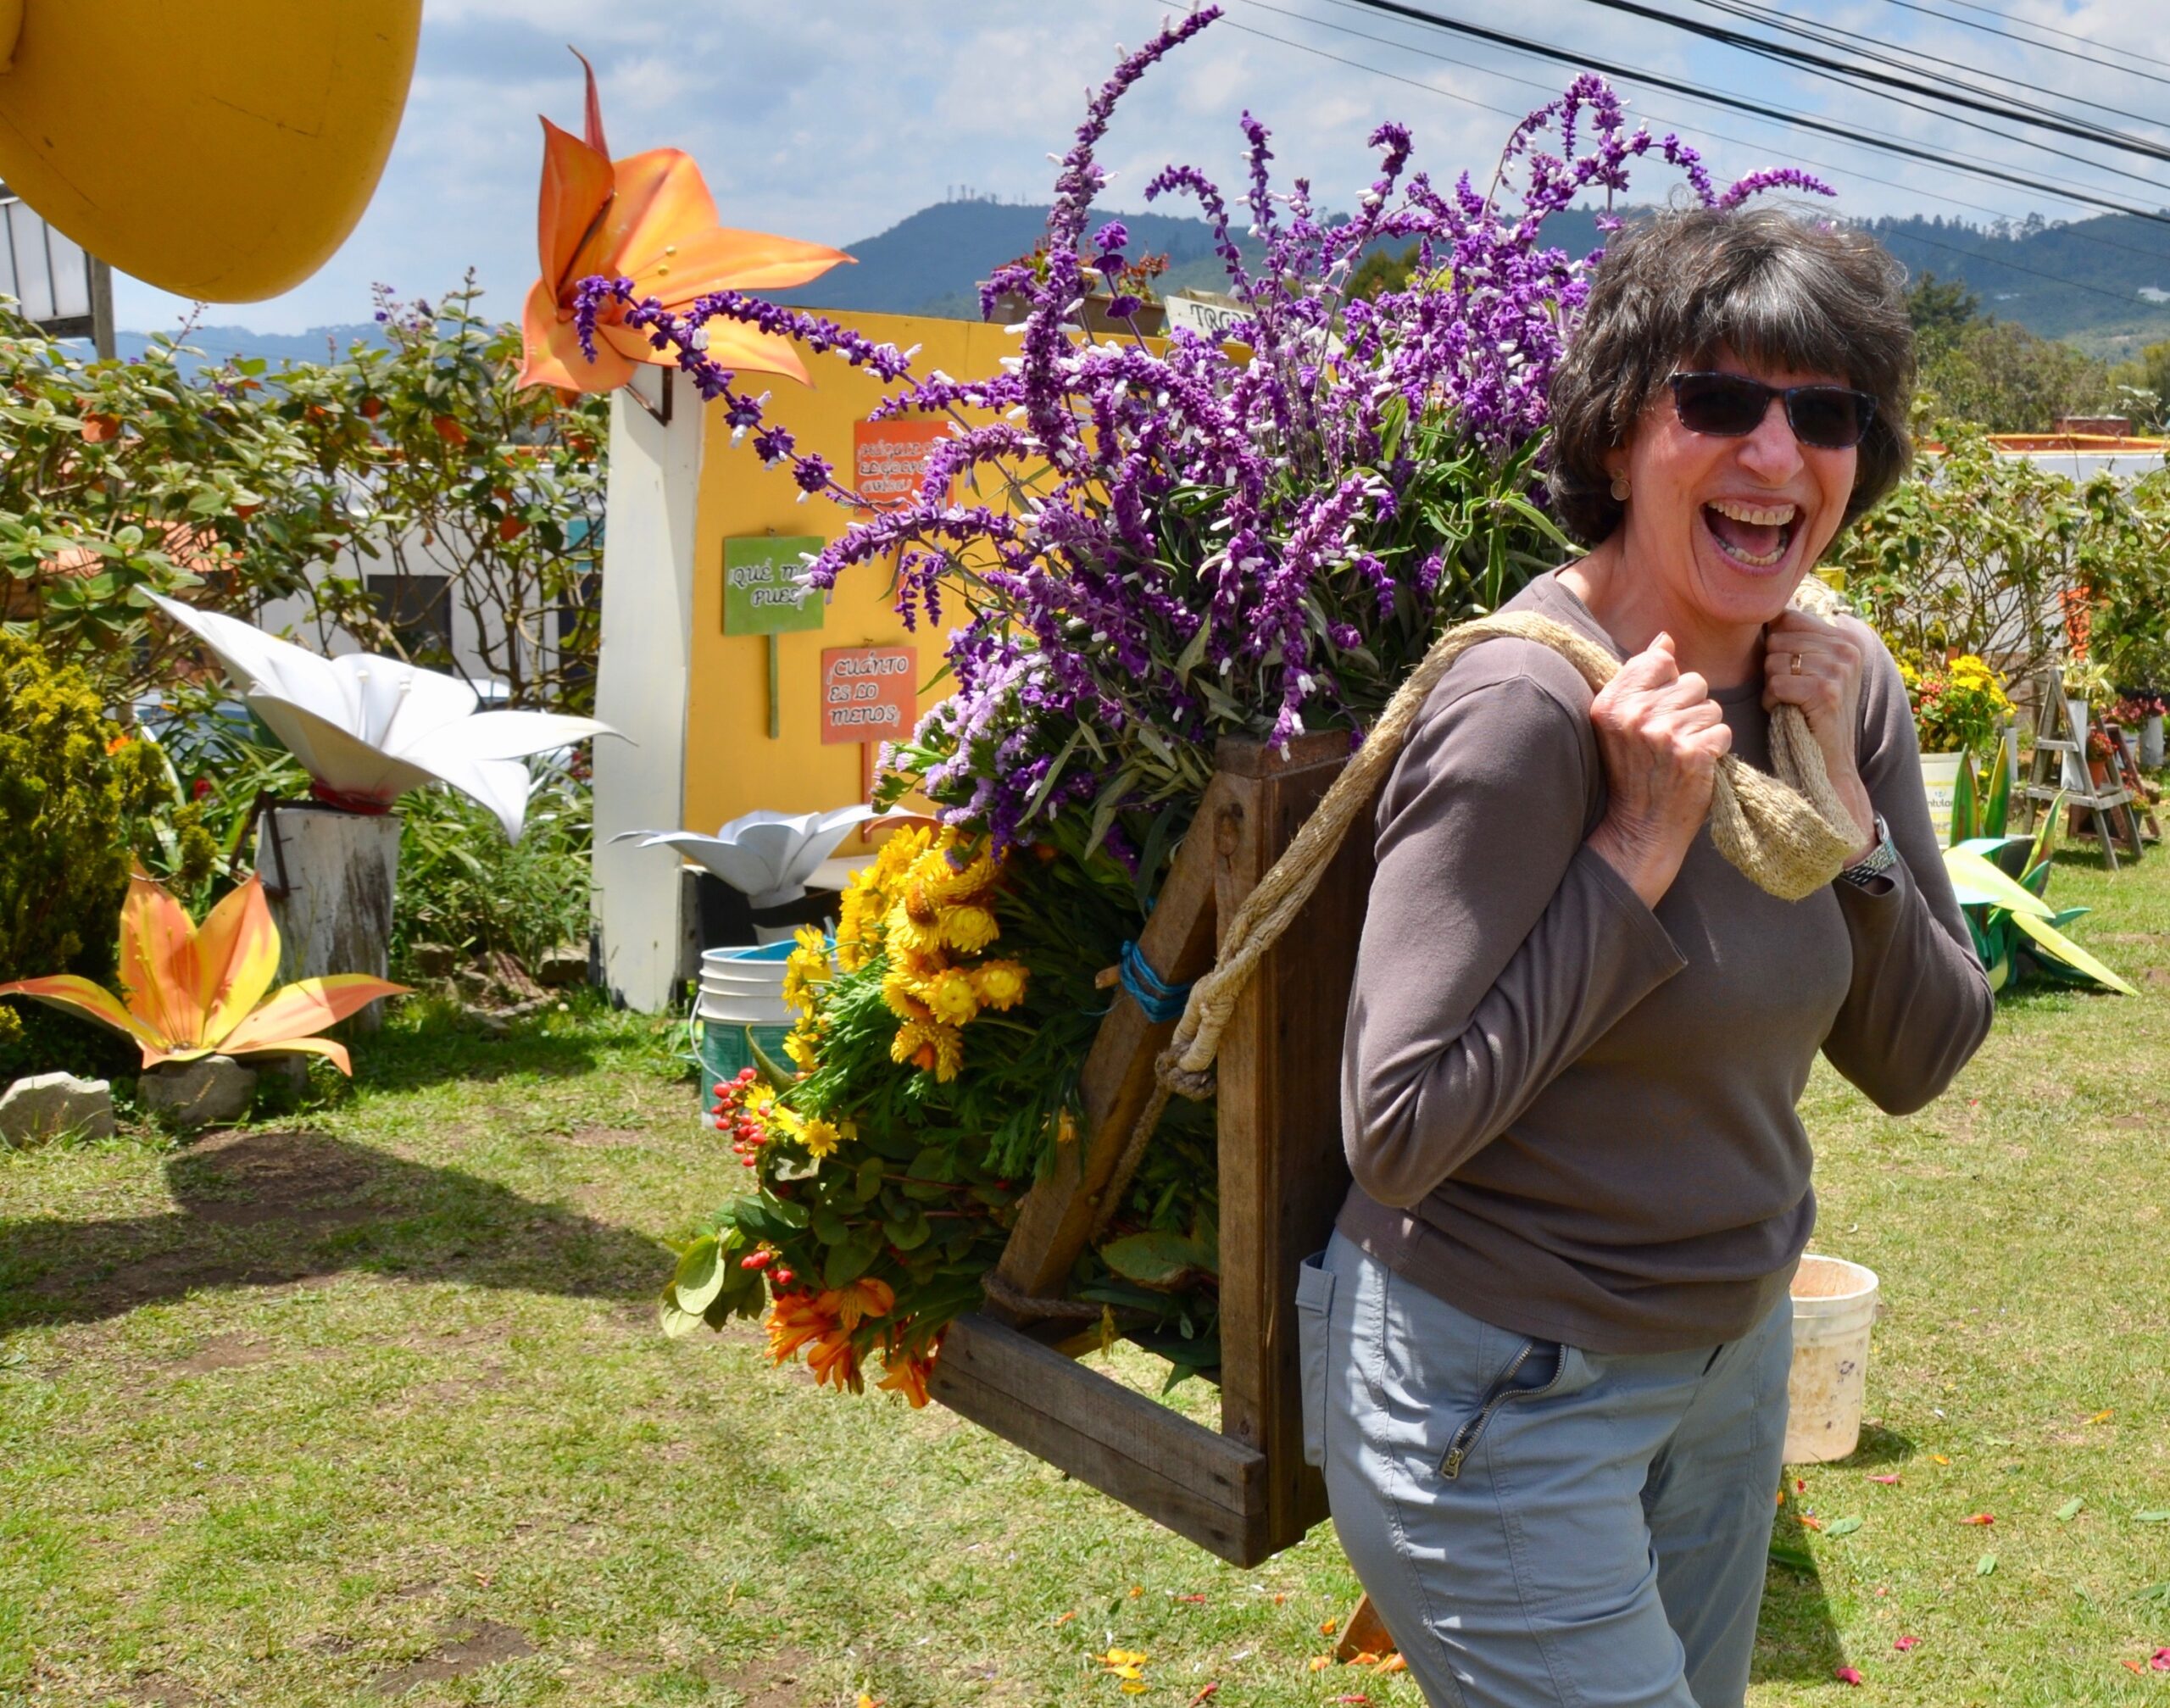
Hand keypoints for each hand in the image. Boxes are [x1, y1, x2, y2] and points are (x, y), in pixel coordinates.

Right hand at [1586, 632, 1733, 907]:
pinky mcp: (1691, 754)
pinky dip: (1715, 749)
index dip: (1667, 685)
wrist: (1639, 828)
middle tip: (1669, 742)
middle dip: (1689, 708)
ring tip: (1682, 754)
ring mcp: (1662, 735)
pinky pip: (1722, 730)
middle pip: (1692, 681)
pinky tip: (1695, 766)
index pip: (1657, 660)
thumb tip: (1664, 640)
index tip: (1656, 714)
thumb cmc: (1635, 772)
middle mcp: (1633, 715)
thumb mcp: (1623, 722)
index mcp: (1611, 702)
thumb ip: (1641, 678)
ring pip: (1711, 706)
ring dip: (1704, 729)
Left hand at [1763, 609, 1877, 857]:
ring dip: (1773, 686)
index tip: (1790, 670)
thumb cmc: (1810, 712)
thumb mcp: (1811, 667)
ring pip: (1774, 662)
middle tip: (1791, 690)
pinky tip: (1788, 712)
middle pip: (1777, 639)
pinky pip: (1777, 684)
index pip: (1788, 618)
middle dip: (1773, 667)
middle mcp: (1847, 649)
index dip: (1775, 644)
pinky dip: (1773, 701)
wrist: (1830, 759)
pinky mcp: (1825, 691)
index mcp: (1846, 637)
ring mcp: (1839, 669)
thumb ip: (1797, 637)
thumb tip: (1766, 611)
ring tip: (1791, 701)